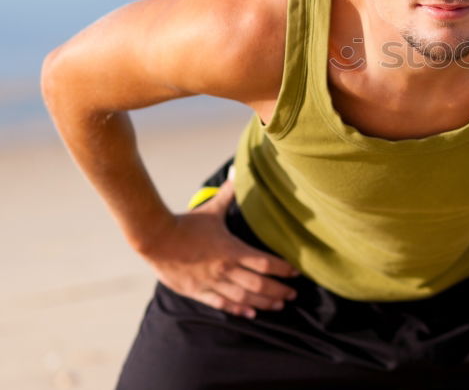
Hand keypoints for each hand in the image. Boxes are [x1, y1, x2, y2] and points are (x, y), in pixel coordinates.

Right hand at [138, 179, 299, 318]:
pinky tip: (251, 313)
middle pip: (259, 284)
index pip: (265, 262)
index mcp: (231, 249)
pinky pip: (222, 304)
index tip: (296, 272)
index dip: (283, 268)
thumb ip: (227, 194)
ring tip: (278, 304)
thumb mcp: (210, 209)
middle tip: (293, 294)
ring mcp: (212, 283)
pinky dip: (238, 309)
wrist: (155, 239)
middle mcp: (225, 269)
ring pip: (244, 297)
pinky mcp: (198, 292)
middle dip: (279, 290)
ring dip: (263, 302)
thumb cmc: (185, 223)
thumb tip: (237, 172)